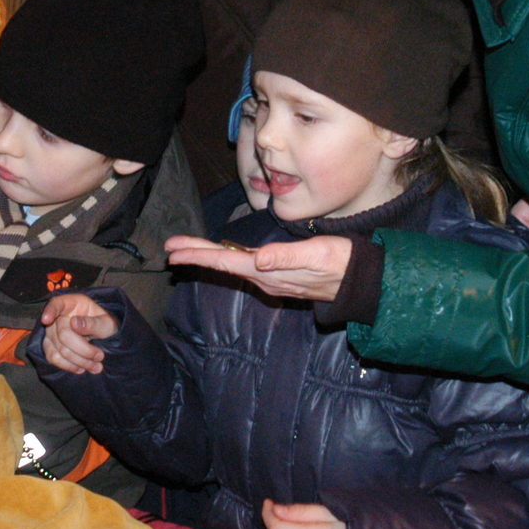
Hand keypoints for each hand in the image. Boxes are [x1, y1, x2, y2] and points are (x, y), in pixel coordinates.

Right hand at [39, 292, 117, 374]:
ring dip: (78, 361)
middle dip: (83, 349)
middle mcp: (58, 316)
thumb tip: (74, 323)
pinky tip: (81, 368)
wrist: (103, 338)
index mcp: (72, 303)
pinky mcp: (50, 346)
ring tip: (95, 366)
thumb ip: (94, 323)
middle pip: (63, 334)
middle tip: (100, 356)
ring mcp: (51, 332)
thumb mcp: (107, 322)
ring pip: (58, 349)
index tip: (46, 320)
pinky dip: (68, 366)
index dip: (50, 311)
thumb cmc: (105, 326)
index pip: (56, 304)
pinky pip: (53, 358)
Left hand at [165, 234, 352, 303]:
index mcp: (268, 272)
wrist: (359, 281)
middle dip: (195, 255)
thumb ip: (287, 258)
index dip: (198, 255)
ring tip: (187, 249)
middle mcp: (265, 278)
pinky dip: (227, 258)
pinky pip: (244, 266)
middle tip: (169, 248)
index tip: (175, 251)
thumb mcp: (316, 256)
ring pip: (231, 265)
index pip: (226, 261)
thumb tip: (258, 260)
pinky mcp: (278, 275)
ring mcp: (271, 279)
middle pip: (223, 264)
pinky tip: (222, 255)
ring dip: (208, 256)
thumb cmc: (340, 263)